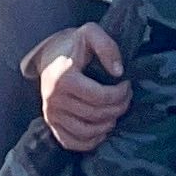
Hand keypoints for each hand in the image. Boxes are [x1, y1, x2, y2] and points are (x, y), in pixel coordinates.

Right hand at [28, 23, 132, 150]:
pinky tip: (102, 130)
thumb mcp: (90, 33)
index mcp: (63, 78)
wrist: (48, 54)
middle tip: (126, 98)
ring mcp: (50, 114)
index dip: (121, 94)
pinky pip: (71, 142)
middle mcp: (53, 99)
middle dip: (118, 108)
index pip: (100, 97)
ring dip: (107, 125)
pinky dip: (90, 142)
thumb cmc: (72, 44)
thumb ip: (107, 47)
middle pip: (95, 115)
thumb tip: (119, 73)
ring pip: (86, 132)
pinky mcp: (50, 123)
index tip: (128, 85)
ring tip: (116, 112)